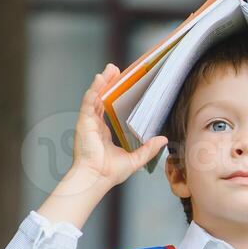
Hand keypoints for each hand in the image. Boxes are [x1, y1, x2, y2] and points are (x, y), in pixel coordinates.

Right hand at [69, 64, 166, 189]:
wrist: (97, 178)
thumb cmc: (110, 172)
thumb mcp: (135, 159)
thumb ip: (148, 148)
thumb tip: (163, 139)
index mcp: (104, 132)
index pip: (108, 108)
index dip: (114, 96)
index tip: (122, 84)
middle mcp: (95, 125)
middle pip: (101, 99)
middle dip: (108, 84)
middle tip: (116, 70)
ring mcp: (88, 122)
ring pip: (95, 97)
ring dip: (102, 82)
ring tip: (110, 69)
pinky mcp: (85, 122)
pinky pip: (89, 102)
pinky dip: (94, 90)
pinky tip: (100, 79)